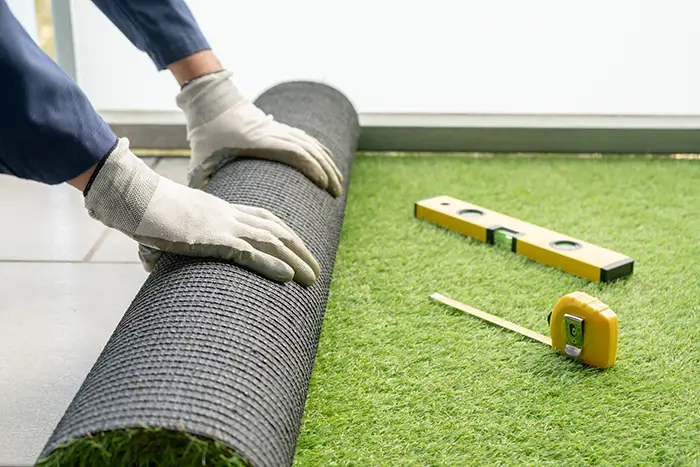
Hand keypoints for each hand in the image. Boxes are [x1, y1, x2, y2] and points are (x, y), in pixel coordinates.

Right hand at [85, 138, 319, 284]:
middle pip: (275, 230)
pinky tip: (288, 277)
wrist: (131, 196)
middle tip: (315, 270)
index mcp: (220, 208)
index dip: (285, 233)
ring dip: (295, 261)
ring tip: (312, 278)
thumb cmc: (141, 210)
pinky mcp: (211, 239)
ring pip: (270, 242)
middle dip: (300, 250)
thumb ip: (166, 243)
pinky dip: (272, 265)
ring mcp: (222, 225)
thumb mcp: (163, 225)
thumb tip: (150, 264)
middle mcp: (228, 214)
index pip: (263, 217)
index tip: (298, 247)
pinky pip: (249, 253)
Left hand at [177, 70, 342, 194]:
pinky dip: (319, 150)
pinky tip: (329, 160)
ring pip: (311, 144)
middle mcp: (273, 133)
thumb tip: (200, 208)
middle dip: (327, 171)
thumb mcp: (200, 159)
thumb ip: (201, 182)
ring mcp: (277, 129)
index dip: (314, 169)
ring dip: (327, 162)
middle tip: (337, 193)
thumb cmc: (205, 132)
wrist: (210, 101)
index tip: (326, 186)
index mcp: (259, 142)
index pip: (295, 154)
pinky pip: (305, 138)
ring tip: (338, 181)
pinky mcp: (277, 128)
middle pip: (310, 150)